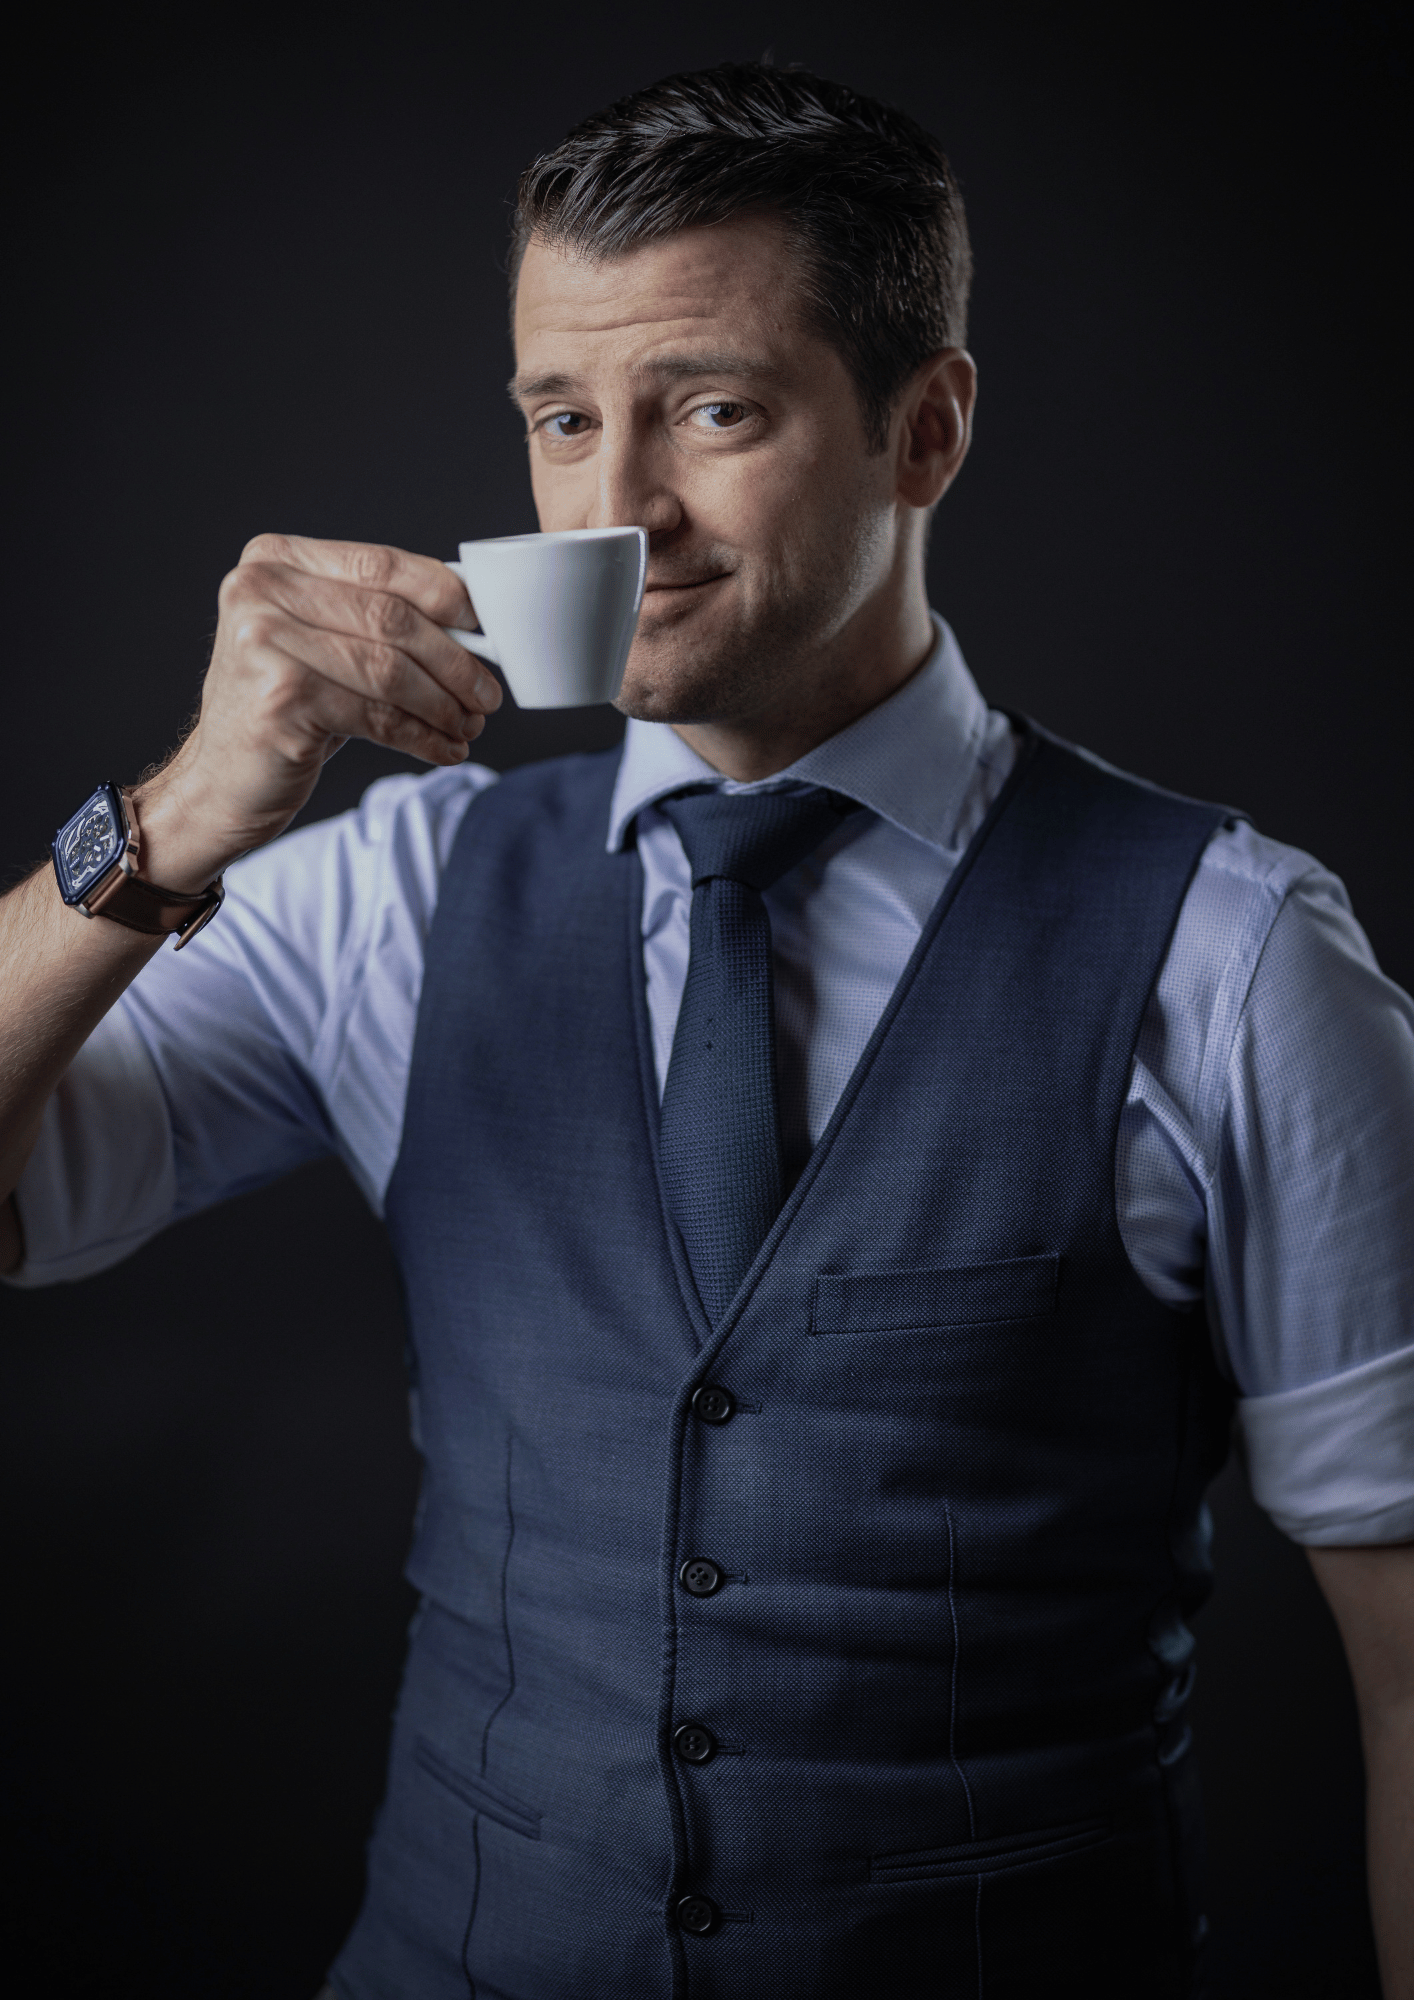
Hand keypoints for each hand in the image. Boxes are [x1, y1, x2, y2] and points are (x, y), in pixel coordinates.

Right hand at [132, 534, 501, 889]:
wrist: (221, 781)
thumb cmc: (284, 707)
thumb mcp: (320, 643)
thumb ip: (373, 614)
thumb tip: (473, 619)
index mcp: (274, 559)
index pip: (381, 564)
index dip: (445, 595)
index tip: (485, 629)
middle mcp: (260, 591)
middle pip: (391, 619)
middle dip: (454, 661)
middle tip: (488, 695)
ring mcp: (264, 644)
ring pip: (390, 670)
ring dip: (443, 703)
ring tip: (469, 725)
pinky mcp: (279, 700)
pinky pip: (377, 716)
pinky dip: (422, 736)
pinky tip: (443, 749)